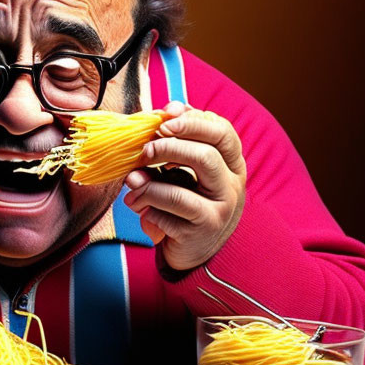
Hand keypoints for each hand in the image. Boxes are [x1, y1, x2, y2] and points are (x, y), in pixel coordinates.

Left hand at [123, 101, 245, 270]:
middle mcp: (232, 185)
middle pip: (206, 153)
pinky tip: (137, 205)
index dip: (192, 119)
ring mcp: (220, 209)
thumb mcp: (187, 173)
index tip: (164, 115)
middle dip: (168, 146)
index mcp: (232, 163)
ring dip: (149, 181)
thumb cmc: (188, 203)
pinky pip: (169, 210)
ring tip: (132, 181)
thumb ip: (178, 146)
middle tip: (144, 149)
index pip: (221, 131)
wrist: (197, 251)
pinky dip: (147, 205)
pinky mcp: (202, 230)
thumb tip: (163, 113)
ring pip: (183, 184)